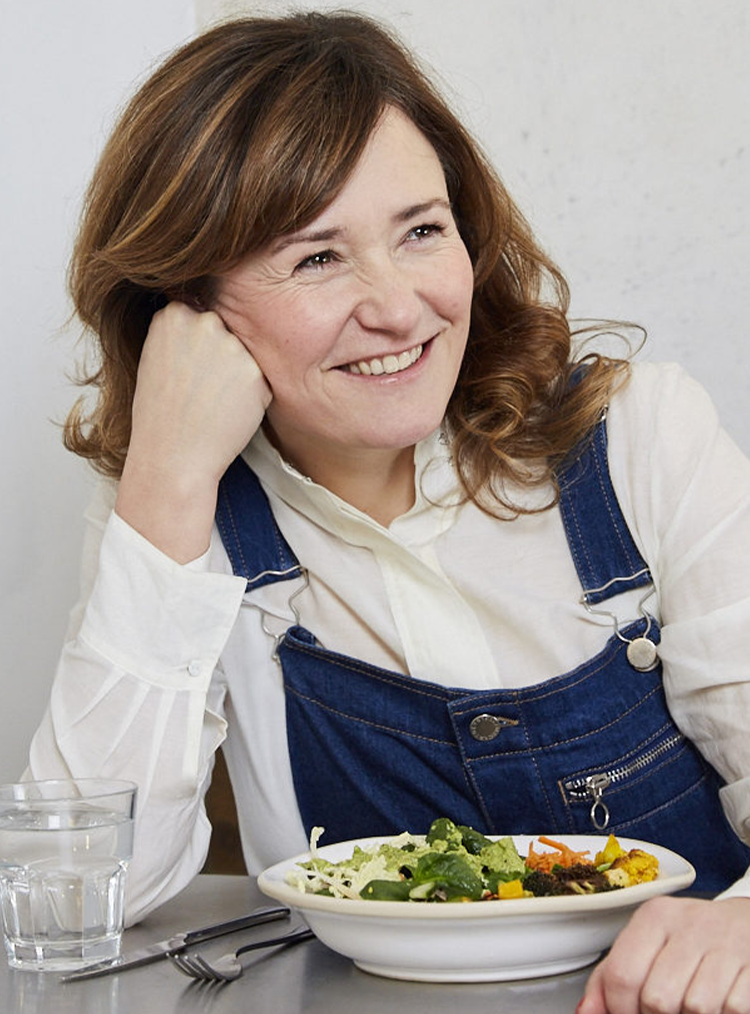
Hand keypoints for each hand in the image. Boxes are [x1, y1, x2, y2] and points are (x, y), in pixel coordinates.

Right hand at [116, 301, 271, 560]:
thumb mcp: (156, 358)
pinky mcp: (256, 372)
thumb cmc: (159, 415)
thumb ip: (182, 334)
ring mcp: (232, 346)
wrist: (173, 456)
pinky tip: (227, 414)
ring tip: (212, 404)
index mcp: (173, 316)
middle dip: (220, 356)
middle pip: (225, 332)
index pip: (198, 314)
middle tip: (202, 389)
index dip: (197, 345)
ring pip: (245, 357)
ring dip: (238, 377)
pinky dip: (252, 397)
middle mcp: (205, 322)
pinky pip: (260, 381)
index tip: (188, 368)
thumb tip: (208, 318)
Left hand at [578, 896, 749, 1013]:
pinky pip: (731, 1009)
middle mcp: (688, 924)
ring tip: (690, 1004)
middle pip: (657, 999)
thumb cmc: (689, 941)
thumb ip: (610, 978)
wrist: (746, 924)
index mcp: (654, 917)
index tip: (626, 1013)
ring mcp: (723, 943)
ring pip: (694, 1008)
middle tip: (663, 1011)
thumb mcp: (647, 946)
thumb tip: (585, 1012)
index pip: (621, 975)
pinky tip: (719, 1000)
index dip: (619, 1009)